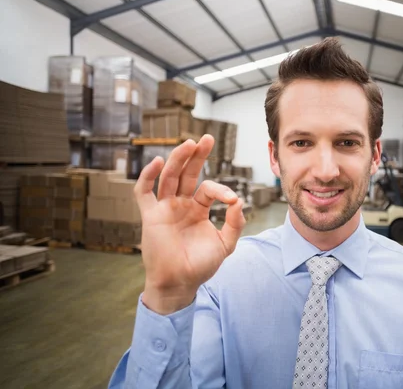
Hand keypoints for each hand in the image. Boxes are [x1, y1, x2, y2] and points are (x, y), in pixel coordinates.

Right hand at [134, 135, 244, 314]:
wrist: (180, 283)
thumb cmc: (201, 265)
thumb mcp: (226, 244)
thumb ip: (235, 223)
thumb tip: (239, 201)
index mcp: (197, 209)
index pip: (208, 189)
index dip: (221, 189)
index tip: (231, 200)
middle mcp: (181, 204)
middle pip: (187, 173)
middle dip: (196, 156)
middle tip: (207, 138)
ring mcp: (165, 208)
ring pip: (169, 178)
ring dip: (177, 159)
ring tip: (189, 143)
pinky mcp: (150, 216)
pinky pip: (143, 192)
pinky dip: (147, 176)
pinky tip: (157, 162)